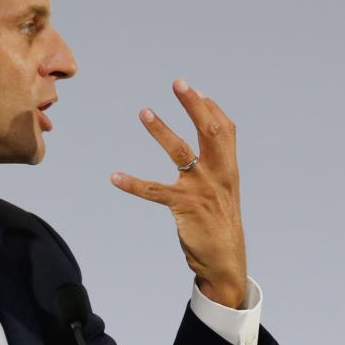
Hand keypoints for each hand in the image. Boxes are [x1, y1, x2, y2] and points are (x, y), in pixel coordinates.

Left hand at [110, 79, 246, 308]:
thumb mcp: (224, 190)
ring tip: (144, 111)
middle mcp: (219, 174)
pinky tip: (114, 176)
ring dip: (161, 130)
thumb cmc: (220, 222)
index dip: (210, 109)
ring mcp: (202, 190)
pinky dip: (133, 183)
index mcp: (229, 169)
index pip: (225, 130)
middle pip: (210, 131)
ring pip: (181, 152)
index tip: (194, 91)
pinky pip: (154, 191)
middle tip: (178, 83)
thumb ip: (217, 165)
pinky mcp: (184, 207)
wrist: (226, 261)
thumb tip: (205, 140)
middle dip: (194, 105)